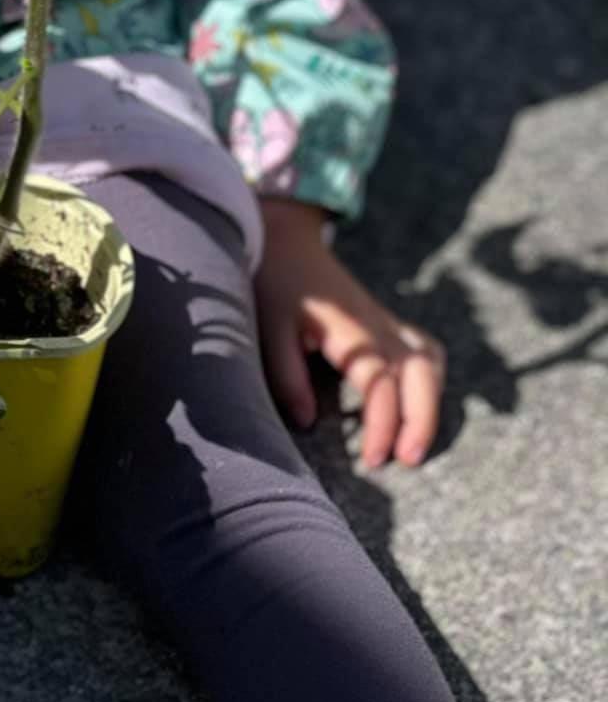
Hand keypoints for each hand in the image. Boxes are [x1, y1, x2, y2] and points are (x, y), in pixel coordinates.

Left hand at [255, 197, 446, 468]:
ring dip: (430, 403)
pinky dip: (431, 378)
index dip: (383, 425)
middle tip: (408, 460)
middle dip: (422, 420)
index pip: (380, 383)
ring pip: (429, 362)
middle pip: (421, 374)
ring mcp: (386, 322)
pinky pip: (425, 349)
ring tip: (414, 444)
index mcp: (349, 329)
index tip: (375, 460)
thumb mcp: (270, 327)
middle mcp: (377, 325)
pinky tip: (419, 403)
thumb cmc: (275, 284)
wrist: (286, 241)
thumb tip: (307, 422)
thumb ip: (288, 375)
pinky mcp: (387, 323)